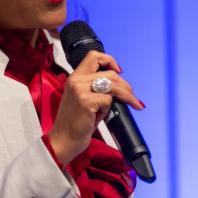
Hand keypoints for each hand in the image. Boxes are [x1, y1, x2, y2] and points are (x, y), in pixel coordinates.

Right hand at [47, 51, 144, 165]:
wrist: (63, 140)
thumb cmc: (74, 123)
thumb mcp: (82, 99)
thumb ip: (95, 88)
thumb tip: (117, 86)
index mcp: (74, 77)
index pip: (93, 56)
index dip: (110, 60)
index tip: (118, 71)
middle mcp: (76, 80)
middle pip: (110, 73)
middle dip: (125, 85)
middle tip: (132, 96)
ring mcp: (80, 90)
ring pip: (112, 84)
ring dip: (126, 95)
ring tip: (134, 104)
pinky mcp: (86, 101)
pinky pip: (108, 100)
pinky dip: (108, 109)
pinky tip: (100, 116)